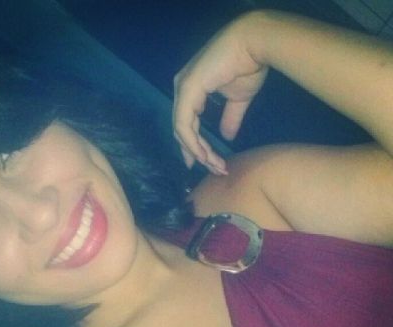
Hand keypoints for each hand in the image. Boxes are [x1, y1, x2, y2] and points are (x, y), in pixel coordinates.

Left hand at [173, 13, 267, 173]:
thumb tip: (227, 136)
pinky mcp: (187, 90)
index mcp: (191, 90)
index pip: (186, 123)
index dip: (193, 145)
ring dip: (199, 152)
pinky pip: (184, 125)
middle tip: (212, 170)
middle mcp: (183, 89)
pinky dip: (193, 143)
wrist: (255, 45)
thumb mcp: (237, 99)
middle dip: (197, 153)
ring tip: (215, 166)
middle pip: (182, 130)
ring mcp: (183, 89)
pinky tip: (205, 156)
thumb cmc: (248, 66)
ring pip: (182, 131)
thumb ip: (229, 118)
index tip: (203, 162)